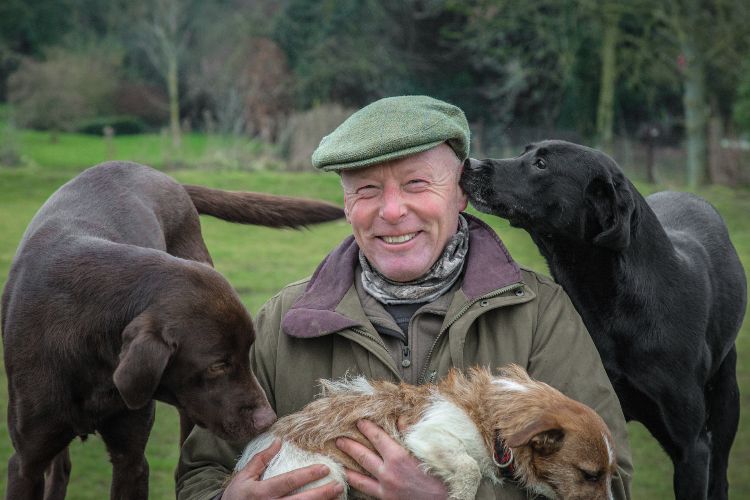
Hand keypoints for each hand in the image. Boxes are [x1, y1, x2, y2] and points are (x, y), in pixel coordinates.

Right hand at [223, 438, 343, 498]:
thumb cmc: (236, 495)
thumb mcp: (244, 476)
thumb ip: (261, 459)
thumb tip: (278, 441)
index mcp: (262, 492)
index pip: (288, 481)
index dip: (307, 474)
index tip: (324, 468)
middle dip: (321, 493)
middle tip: (338, 485)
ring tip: (336, 496)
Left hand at [335, 420, 447, 499]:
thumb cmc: (440, 475)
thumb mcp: (428, 450)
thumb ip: (412, 434)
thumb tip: (401, 419)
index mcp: (398, 457)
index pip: (377, 437)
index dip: (367, 428)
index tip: (359, 422)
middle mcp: (388, 473)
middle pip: (363, 456)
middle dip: (349, 446)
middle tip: (339, 439)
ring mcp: (385, 489)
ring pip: (359, 477)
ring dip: (348, 467)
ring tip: (338, 461)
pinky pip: (367, 491)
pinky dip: (357, 485)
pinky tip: (351, 481)